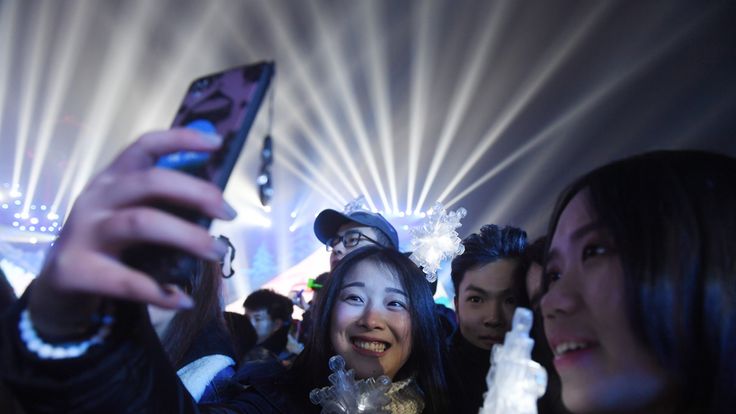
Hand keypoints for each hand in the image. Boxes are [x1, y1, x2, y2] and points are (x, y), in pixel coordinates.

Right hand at [28, 129, 234, 338]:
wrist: (58, 285)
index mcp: (112, 180)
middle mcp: (96, 198)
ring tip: (217, 252)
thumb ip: (163, 204)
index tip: (217, 143)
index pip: (144, 147)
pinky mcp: (75, 269)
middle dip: (195, 193)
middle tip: (229, 213)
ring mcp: (83, 233)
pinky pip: (125, 280)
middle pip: (149, 182)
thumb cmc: (107, 244)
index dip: (180, 139)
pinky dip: (159, 293)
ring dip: (186, 236)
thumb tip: (216, 203)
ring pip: (141, 223)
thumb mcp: (129, 214)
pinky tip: (183, 300)